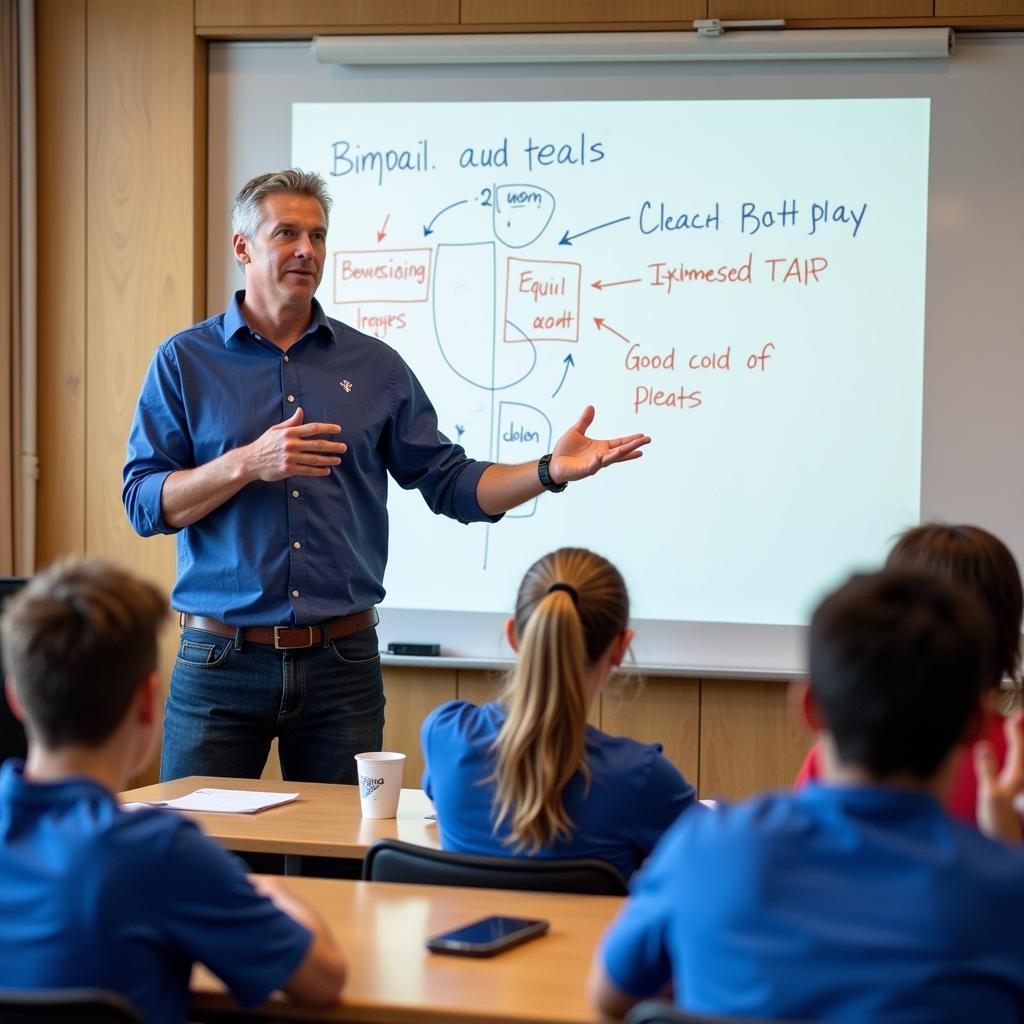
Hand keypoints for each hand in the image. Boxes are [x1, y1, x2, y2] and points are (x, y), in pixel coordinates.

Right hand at [243, 407, 346, 481]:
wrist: (251, 461)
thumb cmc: (264, 444)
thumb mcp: (276, 430)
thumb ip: (291, 422)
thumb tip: (301, 411)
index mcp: (289, 433)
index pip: (312, 428)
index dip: (327, 428)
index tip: (338, 429)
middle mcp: (291, 444)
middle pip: (317, 445)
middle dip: (333, 446)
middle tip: (343, 447)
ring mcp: (290, 458)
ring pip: (314, 459)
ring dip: (328, 459)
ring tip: (338, 460)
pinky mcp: (288, 470)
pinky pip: (307, 470)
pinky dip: (318, 471)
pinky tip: (327, 470)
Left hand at [549, 405, 650, 483]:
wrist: (553, 464)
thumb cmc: (565, 450)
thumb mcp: (576, 431)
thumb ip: (585, 421)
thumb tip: (591, 407)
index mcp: (601, 447)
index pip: (619, 443)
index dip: (631, 440)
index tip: (643, 436)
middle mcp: (601, 456)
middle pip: (621, 451)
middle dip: (634, 446)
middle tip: (647, 441)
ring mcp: (594, 464)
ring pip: (611, 459)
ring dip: (623, 454)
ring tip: (637, 450)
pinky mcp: (585, 470)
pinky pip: (593, 465)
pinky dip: (598, 461)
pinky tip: (602, 455)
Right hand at [975, 709, 1023, 842]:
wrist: (1008, 852)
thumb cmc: (1002, 824)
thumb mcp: (992, 795)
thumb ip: (987, 769)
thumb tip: (983, 744)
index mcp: (1018, 776)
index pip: (1019, 747)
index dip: (1015, 730)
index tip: (1012, 716)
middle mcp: (1022, 780)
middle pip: (1022, 754)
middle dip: (1020, 737)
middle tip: (1017, 720)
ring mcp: (1020, 790)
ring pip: (1020, 764)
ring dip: (1018, 749)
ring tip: (1016, 736)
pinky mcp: (1013, 799)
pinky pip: (1016, 773)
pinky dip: (1014, 763)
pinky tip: (1011, 764)